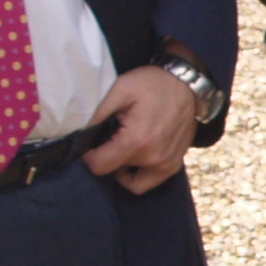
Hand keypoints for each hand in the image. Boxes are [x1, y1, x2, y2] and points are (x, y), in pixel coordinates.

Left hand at [84, 65, 198, 192]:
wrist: (187, 84)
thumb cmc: (152, 84)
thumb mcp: (120, 88)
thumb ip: (97, 111)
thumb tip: (78, 132)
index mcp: (137, 141)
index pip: (99, 166)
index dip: (89, 155)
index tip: (92, 141)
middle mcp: (154, 158)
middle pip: (113, 170)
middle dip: (106, 155)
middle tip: (110, 133)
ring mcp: (166, 164)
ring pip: (129, 180)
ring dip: (121, 164)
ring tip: (123, 142)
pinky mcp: (173, 165)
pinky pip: (148, 182)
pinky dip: (137, 172)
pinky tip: (136, 153)